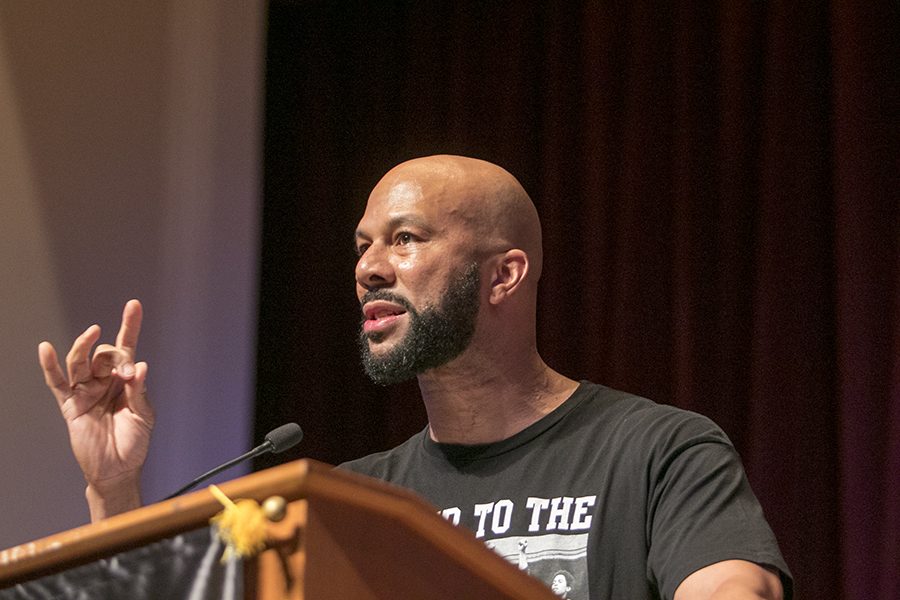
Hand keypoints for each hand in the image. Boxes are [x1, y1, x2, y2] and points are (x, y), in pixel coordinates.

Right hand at [38, 299, 153, 519]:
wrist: (117, 469)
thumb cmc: (133, 443)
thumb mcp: (144, 416)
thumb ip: (140, 392)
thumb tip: (138, 367)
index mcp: (125, 380)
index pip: (126, 348)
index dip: (129, 326)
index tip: (133, 305)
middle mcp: (104, 381)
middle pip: (105, 353)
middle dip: (115, 356)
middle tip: (126, 374)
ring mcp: (86, 391)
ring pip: (80, 361)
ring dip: (85, 345)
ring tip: (93, 332)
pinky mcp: (70, 404)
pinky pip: (57, 382)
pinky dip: (50, 365)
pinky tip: (46, 349)